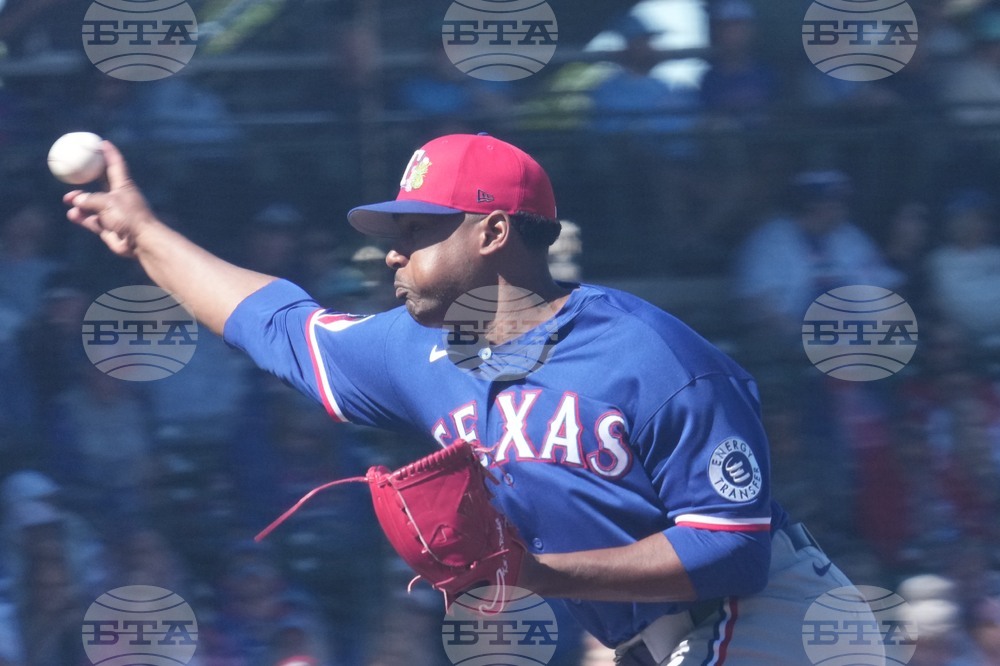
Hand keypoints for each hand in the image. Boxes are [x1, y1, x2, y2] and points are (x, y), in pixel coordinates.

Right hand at [63, 141, 155, 257]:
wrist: (141, 242)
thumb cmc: (130, 217)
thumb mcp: (107, 203)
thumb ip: (90, 199)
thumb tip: (76, 200)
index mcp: (123, 185)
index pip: (115, 164)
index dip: (109, 153)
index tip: (101, 143)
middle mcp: (118, 197)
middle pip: (101, 182)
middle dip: (88, 176)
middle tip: (73, 170)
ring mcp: (113, 212)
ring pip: (92, 203)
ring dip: (79, 201)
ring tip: (68, 199)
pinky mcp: (108, 227)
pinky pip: (91, 220)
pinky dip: (81, 217)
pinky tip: (73, 215)